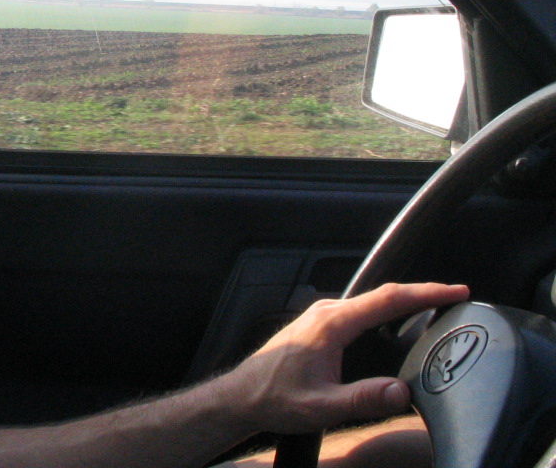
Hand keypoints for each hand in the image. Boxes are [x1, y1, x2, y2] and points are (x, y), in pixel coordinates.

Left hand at [224, 282, 468, 435]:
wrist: (242, 396)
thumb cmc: (276, 399)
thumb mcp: (321, 407)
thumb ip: (362, 400)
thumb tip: (401, 392)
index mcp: (331, 324)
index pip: (387, 299)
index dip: (425, 293)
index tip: (455, 289)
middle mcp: (326, 313)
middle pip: (383, 295)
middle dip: (421, 293)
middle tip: (455, 296)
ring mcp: (321, 317)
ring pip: (370, 302)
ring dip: (402, 302)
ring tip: (434, 307)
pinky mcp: (318, 326)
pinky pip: (359, 311)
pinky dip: (383, 312)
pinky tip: (396, 324)